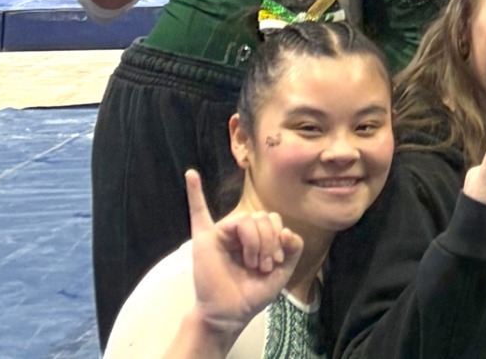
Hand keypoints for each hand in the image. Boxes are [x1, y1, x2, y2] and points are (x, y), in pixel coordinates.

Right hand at [183, 168, 302, 340]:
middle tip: (264, 265)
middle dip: (270, 240)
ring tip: (252, 263)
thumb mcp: (284, 271)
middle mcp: (240, 231)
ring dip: (256, 243)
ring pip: (247, 219)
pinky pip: (198, 212)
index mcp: (257, 235)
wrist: (231, 312)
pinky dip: (195, 192)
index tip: (278, 262)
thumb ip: (293, 248)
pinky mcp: (205, 239)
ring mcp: (222, 233)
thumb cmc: (252, 292)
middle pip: (262, 216)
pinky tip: (191, 174)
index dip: (281, 237)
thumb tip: (288, 231)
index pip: (274, 219)